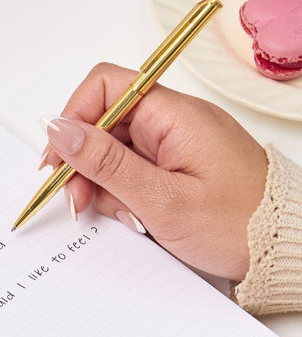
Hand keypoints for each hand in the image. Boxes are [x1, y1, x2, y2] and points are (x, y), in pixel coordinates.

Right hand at [40, 62, 267, 280]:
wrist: (284, 249)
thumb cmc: (236, 226)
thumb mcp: (160, 199)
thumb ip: (105, 162)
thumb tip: (60, 129)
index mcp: (174, 115)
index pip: (106, 87)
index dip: (73, 119)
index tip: (58, 161)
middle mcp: (174, 121)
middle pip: (104, 123)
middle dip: (84, 163)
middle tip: (80, 203)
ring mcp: (176, 145)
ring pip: (115, 152)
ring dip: (105, 186)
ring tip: (123, 217)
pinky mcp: (177, 167)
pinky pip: (134, 171)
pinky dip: (125, 195)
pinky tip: (136, 217)